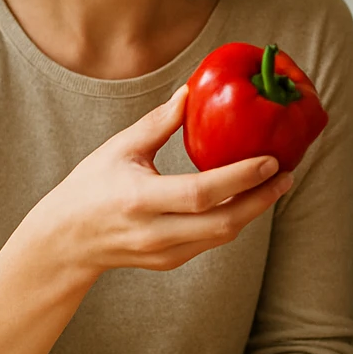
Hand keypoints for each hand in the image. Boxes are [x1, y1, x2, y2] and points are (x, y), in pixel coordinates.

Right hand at [22, 85, 292, 281]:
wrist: (65, 242)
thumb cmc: (90, 188)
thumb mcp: (118, 149)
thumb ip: (157, 123)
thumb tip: (191, 92)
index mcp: (139, 199)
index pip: (201, 193)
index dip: (240, 178)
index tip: (270, 160)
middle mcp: (154, 231)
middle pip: (222, 223)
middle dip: (261, 199)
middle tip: (287, 174)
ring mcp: (163, 252)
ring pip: (222, 235)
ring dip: (253, 210)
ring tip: (275, 184)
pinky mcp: (169, 262)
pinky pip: (211, 241)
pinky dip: (234, 220)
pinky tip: (248, 199)